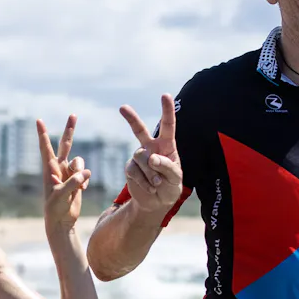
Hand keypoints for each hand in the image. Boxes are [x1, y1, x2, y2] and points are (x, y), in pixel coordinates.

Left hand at [38, 115, 90, 234]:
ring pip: (80, 162)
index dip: (43, 134)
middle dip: (69, 130)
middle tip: (73, 115)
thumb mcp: (62, 195)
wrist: (62, 221)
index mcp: (49, 169)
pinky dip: (85, 179)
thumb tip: (86, 172)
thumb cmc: (56, 209)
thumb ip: (73, 182)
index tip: (39, 121)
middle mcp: (58, 168)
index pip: (46, 148)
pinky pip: (85, 172)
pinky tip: (82, 190)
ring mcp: (68, 173)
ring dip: (81, 171)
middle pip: (65, 145)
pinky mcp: (77, 180)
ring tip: (79, 186)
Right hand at [118, 93, 182, 213]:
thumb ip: (168, 166)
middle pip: (139, 130)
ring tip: (157, 183)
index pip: (167, 125)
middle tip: (122, 107)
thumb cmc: (171, 187)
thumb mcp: (176, 179)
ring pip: (141, 157)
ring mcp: (139, 157)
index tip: (165, 96)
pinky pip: (134, 171)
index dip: (167, 110)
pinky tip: (150, 187)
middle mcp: (151, 148)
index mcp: (166, 145)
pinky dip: (143, 181)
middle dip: (131, 119)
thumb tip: (152, 158)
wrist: (157, 203)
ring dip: (150, 172)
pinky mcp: (130, 168)